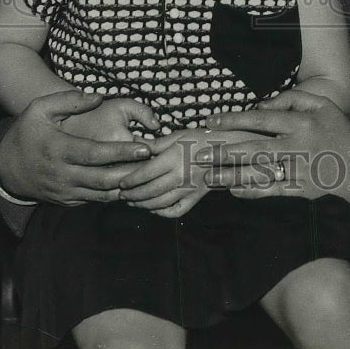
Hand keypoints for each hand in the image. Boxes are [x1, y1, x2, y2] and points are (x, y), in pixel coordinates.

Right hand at [0, 90, 154, 205]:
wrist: (5, 166)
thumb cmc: (27, 131)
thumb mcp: (40, 108)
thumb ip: (69, 100)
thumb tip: (98, 96)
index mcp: (59, 149)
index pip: (96, 154)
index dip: (121, 153)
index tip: (145, 148)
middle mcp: (63, 174)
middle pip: (103, 179)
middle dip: (132, 173)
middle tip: (155, 164)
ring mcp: (65, 191)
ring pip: (102, 195)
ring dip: (126, 187)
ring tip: (149, 177)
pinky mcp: (67, 201)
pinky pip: (94, 201)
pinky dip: (113, 195)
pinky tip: (131, 186)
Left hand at [117, 124, 268, 216]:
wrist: (229, 149)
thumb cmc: (202, 138)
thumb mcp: (178, 135)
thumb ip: (156, 144)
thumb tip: (136, 148)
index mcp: (174, 158)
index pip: (145, 174)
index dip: (130, 180)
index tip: (121, 182)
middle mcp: (180, 175)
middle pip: (149, 191)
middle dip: (132, 194)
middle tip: (121, 194)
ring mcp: (189, 189)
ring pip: (160, 203)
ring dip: (143, 204)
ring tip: (132, 201)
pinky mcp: (196, 197)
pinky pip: (176, 210)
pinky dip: (162, 213)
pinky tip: (153, 208)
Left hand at [196, 90, 349, 202]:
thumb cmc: (338, 130)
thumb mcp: (320, 104)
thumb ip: (291, 99)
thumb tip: (261, 106)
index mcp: (299, 123)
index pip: (259, 120)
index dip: (232, 120)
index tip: (210, 122)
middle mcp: (296, 146)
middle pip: (253, 148)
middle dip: (223, 151)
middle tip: (199, 154)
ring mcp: (298, 170)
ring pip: (259, 172)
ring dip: (231, 174)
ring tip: (208, 175)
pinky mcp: (301, 191)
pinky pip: (272, 191)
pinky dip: (251, 191)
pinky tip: (233, 190)